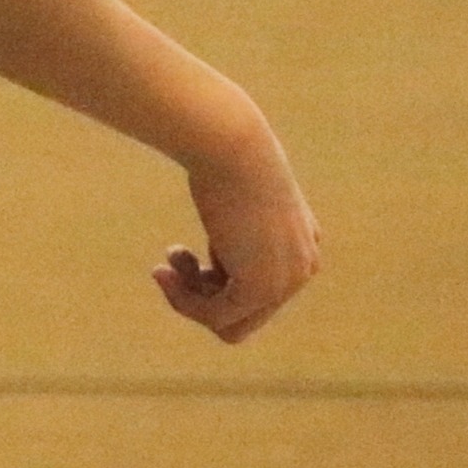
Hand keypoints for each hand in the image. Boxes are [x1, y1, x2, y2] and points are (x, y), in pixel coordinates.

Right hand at [154, 139, 317, 345]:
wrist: (230, 144)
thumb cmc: (226, 159)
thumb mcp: (237, 201)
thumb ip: (239, 236)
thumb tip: (221, 271)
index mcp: (304, 247)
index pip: (260, 291)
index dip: (215, 280)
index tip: (185, 253)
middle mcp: (303, 269)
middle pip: (245, 312)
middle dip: (203, 294)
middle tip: (170, 263)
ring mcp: (285, 283)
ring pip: (228, 323)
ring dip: (188, 300)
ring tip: (164, 265)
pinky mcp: (259, 288)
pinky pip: (214, 316)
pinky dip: (184, 302)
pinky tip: (163, 270)